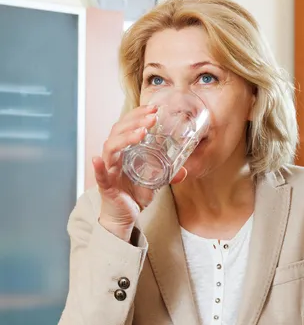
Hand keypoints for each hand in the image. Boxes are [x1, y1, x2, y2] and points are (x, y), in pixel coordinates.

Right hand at [93, 105, 186, 241]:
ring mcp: (108, 170)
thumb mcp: (155, 182)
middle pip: (118, 131)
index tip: (154, 108)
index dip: (138, 115)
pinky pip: (100, 175)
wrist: (125, 216)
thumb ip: (168, 175)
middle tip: (152, 116)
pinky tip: (98, 159)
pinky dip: (98, 167)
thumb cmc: (135, 194)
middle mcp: (114, 156)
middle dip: (135, 121)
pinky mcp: (106, 186)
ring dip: (125, 137)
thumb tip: (184, 170)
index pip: (127, 126)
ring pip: (110, 147)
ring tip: (141, 132)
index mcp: (124, 151)